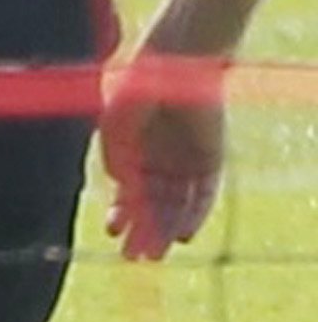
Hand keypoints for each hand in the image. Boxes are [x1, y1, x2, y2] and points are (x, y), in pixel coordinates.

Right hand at [101, 48, 227, 261]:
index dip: (119, 215)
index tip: (111, 233)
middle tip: (133, 257)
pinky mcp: (210, 162)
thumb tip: (118, 184)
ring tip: (158, 253)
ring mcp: (185, 163)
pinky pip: (203, 196)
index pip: (126, 193)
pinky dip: (195, 216)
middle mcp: (159, 162)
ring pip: (176, 206)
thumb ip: (114, 151)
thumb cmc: (139, 88)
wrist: (178, 65)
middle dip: (142, 232)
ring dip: (167, 231)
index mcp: (132, 152)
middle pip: (152, 206)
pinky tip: (186, 234)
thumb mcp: (116, 121)